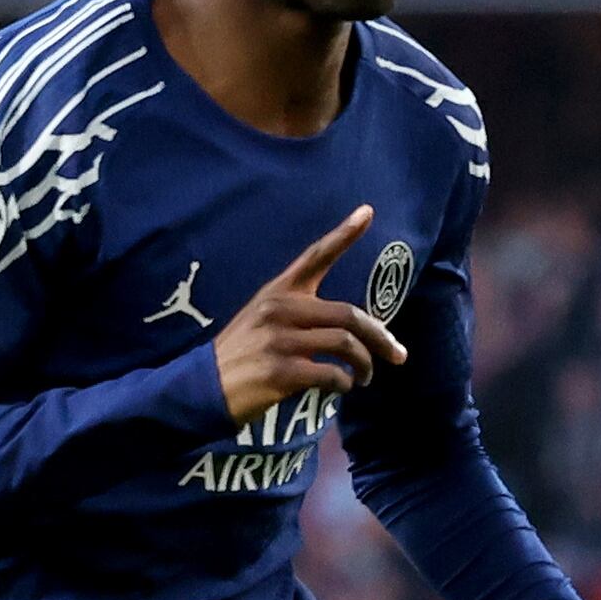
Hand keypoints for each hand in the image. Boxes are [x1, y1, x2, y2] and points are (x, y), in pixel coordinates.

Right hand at [212, 205, 406, 422]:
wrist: (203, 388)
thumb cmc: (242, 354)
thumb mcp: (263, 319)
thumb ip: (300, 313)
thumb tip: (350, 329)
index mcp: (278, 292)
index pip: (314, 256)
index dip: (344, 234)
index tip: (368, 211)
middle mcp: (280, 310)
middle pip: (349, 315)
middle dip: (381, 338)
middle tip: (397, 355)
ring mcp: (280, 340)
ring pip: (346, 345)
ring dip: (365, 365)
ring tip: (364, 377)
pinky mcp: (282, 372)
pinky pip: (332, 375)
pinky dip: (344, 384)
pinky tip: (341, 387)